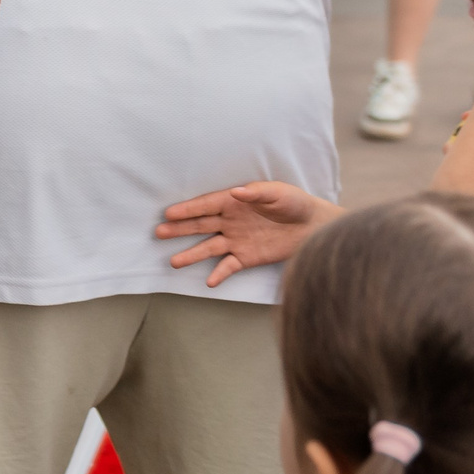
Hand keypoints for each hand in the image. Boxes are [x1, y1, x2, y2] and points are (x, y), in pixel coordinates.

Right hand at [156, 181, 342, 286]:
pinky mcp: (246, 257)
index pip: (206, 205)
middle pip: (200, 225)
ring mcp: (236, 240)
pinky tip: (209, 281)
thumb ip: (256, 193)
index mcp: (234, 202)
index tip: (169, 213)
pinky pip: (228, 266)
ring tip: (174, 262)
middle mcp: (230, 221)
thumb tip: (236, 192)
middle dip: (180, 229)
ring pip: (208, 248)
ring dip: (192, 254)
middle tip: (160, 232)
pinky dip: (219, 273)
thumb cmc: (294, 204)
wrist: (313, 226)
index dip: (188, 209)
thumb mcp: (278, 194)